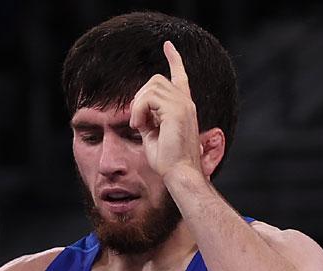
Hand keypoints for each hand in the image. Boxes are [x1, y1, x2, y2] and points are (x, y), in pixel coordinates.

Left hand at [129, 42, 202, 179]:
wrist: (179, 173)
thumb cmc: (167, 160)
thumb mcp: (153, 135)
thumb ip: (147, 120)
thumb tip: (137, 111)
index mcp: (183, 106)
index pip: (180, 76)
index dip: (174, 59)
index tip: (168, 45)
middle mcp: (186, 102)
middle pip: (156, 80)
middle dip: (139, 97)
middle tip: (136, 121)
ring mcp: (183, 105)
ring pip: (151, 87)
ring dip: (137, 106)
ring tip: (138, 125)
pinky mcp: (176, 111)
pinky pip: (148, 98)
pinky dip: (138, 110)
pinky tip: (138, 126)